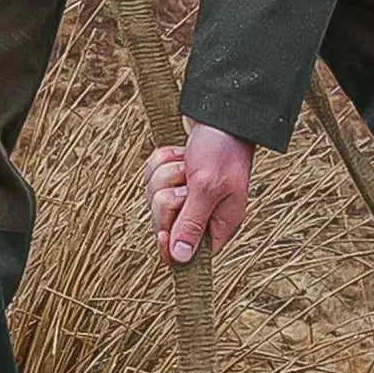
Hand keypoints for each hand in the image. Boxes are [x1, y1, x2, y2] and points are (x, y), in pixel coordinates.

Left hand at [144, 124, 254, 263]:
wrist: (221, 113)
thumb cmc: (222, 149)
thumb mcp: (206, 188)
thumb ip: (191, 224)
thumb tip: (181, 259)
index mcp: (218, 224)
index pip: (187, 252)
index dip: (170, 243)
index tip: (163, 232)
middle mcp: (202, 213)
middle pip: (164, 225)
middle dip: (168, 198)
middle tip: (185, 182)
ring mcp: (186, 195)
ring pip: (154, 199)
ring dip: (164, 176)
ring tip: (186, 162)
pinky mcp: (174, 177)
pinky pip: (151, 178)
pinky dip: (160, 162)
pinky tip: (179, 153)